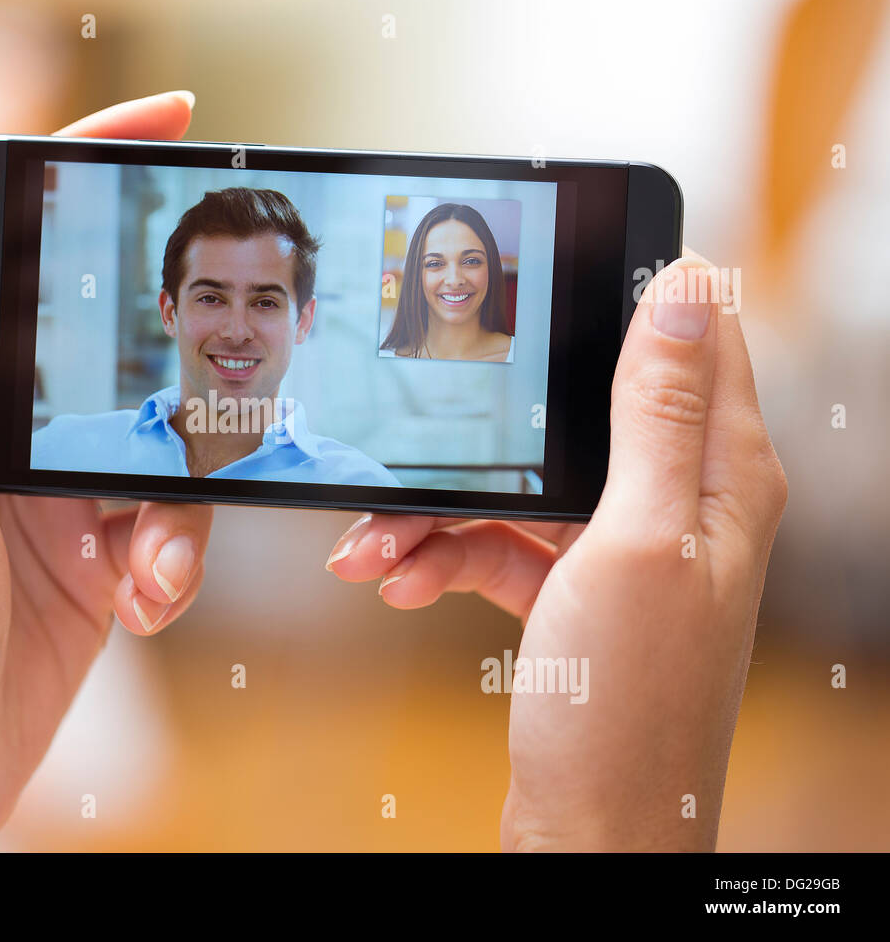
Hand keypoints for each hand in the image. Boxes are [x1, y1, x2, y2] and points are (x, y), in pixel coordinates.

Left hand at [0, 92, 211, 836]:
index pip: (18, 252)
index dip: (89, 175)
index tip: (168, 124)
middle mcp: (12, 428)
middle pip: (120, 347)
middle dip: (178, 366)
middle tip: (228, 367)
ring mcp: (66, 491)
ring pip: (167, 447)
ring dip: (173, 515)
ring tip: (143, 574)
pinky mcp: (108, 552)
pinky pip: (173, 525)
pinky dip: (173, 563)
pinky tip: (144, 604)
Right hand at [325, 254, 786, 849]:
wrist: (592, 833)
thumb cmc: (627, 705)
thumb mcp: (636, 541)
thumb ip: (655, 413)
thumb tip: (684, 285)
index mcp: (716, 476)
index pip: (697, 337)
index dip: (635, 286)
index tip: (559, 251)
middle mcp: (676, 504)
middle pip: (573, 418)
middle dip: (483, 431)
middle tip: (412, 438)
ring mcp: (620, 552)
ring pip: (517, 487)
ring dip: (436, 510)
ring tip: (369, 545)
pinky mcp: (571, 593)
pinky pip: (497, 545)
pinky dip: (442, 555)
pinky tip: (393, 579)